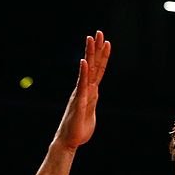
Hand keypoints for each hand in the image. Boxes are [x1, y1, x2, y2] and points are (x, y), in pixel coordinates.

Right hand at [54, 31, 110, 150]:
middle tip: (98, 32)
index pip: (97, 71)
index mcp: (89, 92)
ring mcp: (81, 94)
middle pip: (92, 65)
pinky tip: (84, 62)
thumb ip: (92, 102)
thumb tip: (94, 94)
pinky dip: (83, 73)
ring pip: (87, 71)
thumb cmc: (79, 130)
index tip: (106, 42)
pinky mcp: (79, 102)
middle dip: (96, 49)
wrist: (69, 142)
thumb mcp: (90, 113)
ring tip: (91, 39)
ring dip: (89, 54)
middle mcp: (84, 90)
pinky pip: (82, 85)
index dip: (102, 57)